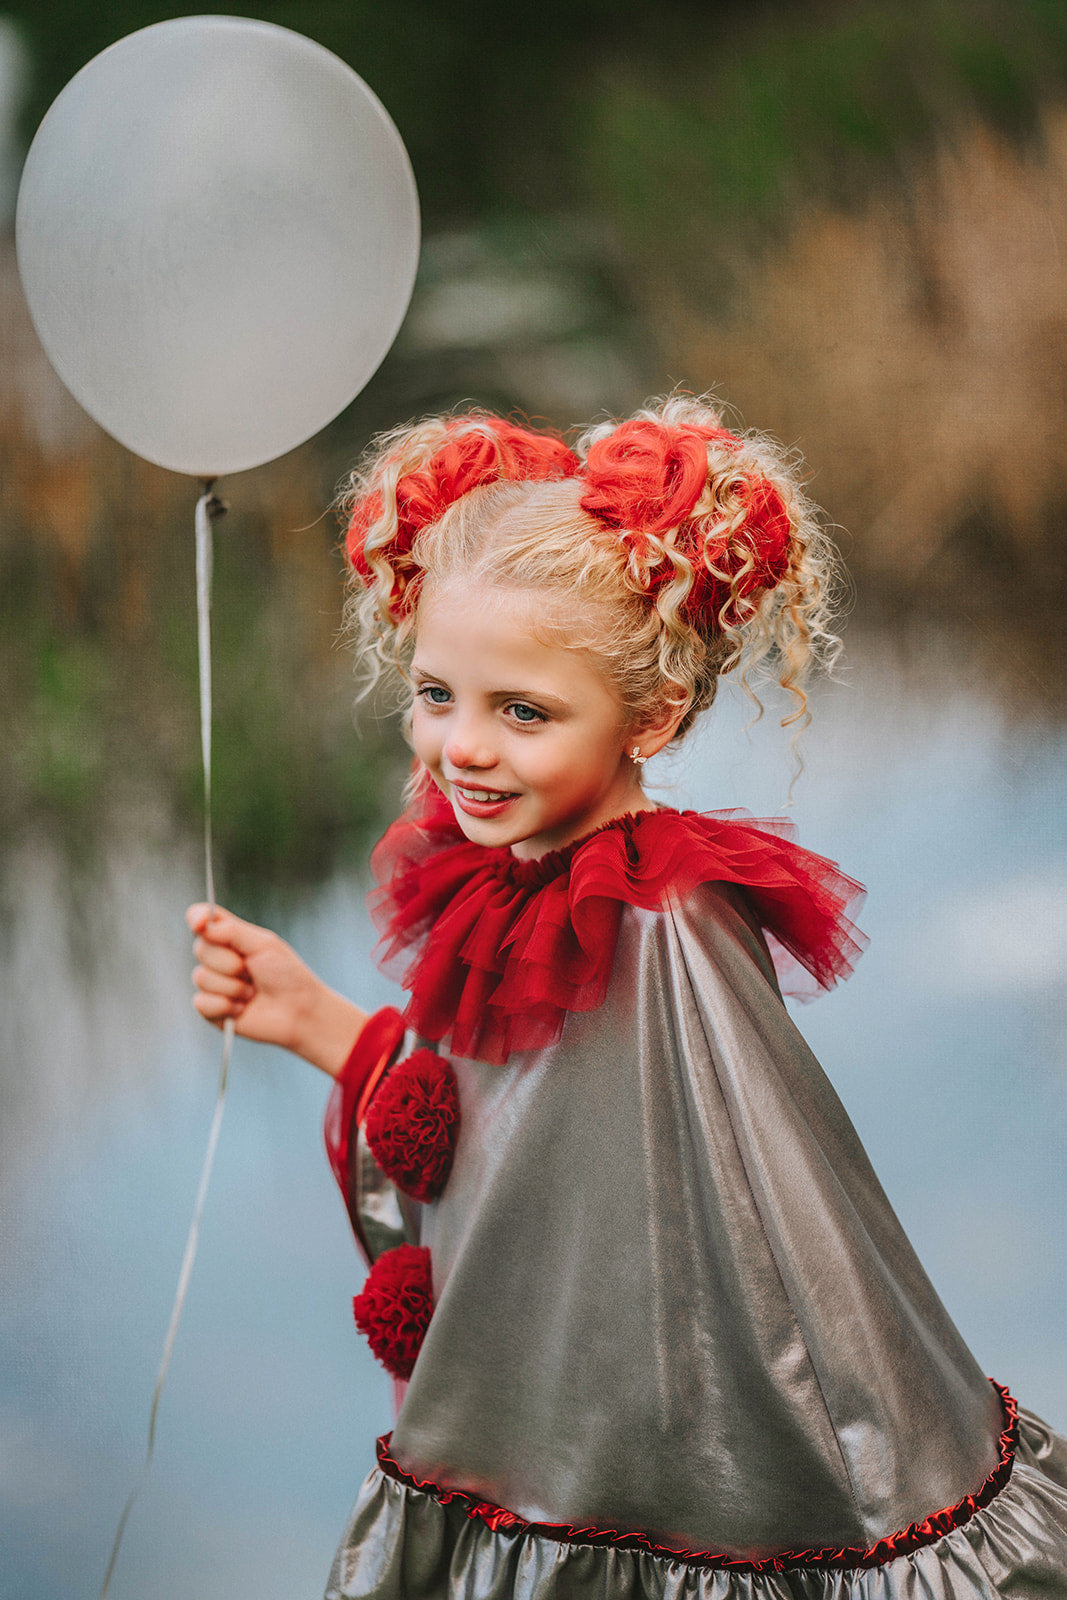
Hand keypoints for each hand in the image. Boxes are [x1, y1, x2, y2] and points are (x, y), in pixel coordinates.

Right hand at [186, 904, 366, 1076]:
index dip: (196, 918)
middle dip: (230, 962)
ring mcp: (213, 984)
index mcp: (229, 937)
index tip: (201, 924)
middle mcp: (218, 958)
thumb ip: (231, 932)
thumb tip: (202, 925)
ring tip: (252, 992)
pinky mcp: (211, 1009)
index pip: (200, 918)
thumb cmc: (286, 974)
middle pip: (201, 949)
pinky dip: (225, 1006)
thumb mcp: (263, 945)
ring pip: (201, 977)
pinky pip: (201, 1003)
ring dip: (232, 987)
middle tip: (252, 970)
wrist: (298, 1011)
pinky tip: (243, 1008)